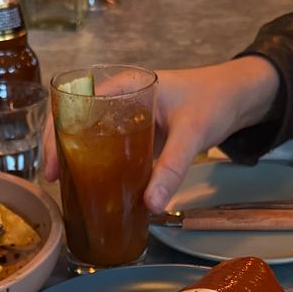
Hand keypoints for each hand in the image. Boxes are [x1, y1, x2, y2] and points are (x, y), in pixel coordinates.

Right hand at [41, 56, 280, 210]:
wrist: (239, 98)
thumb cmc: (214, 101)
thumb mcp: (192, 132)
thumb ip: (172, 167)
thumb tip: (150, 205)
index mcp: (124, 86)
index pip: (76, 105)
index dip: (56, 134)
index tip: (53, 165)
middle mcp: (120, 101)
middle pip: (76, 122)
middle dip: (60, 149)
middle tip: (54, 180)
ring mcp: (128, 119)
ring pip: (92, 137)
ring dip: (78, 159)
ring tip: (68, 187)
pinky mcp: (139, 136)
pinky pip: (112, 149)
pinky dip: (101, 166)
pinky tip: (97, 188)